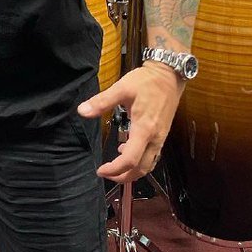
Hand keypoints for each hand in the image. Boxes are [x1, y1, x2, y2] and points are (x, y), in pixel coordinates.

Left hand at [78, 63, 184, 182]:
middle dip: (123, 176)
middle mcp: (155, 138)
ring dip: (133, 171)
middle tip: (106, 174)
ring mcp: (161, 137)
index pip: (130, 159)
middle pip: (141, 169)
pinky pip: (152, 156)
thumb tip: (83, 111)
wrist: (169, 75)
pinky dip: (140, 161)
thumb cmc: (147, 81)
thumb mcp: (122, 88)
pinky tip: (127, 150)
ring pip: (149, 165)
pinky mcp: (162, 134)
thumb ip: (102, 101)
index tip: (101, 170)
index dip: (115, 169)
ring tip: (115, 167)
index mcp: (145, 129)